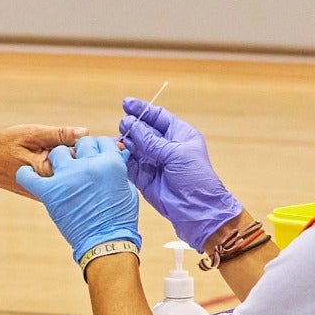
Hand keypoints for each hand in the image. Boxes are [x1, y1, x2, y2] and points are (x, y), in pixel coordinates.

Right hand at [0, 125, 88, 195]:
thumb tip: (84, 133)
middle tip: (69, 146)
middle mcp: (51, 187)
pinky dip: (66, 171)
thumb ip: (58, 135)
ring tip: (54, 154)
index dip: (86, 147)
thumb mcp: (31, 134)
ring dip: (74, 164)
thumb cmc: (6, 146)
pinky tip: (52, 162)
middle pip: (81, 171)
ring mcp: (50, 194)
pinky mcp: (48, 196)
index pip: (81, 159)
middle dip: (82, 156)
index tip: (86, 141)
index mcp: (48, 171)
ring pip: (74, 178)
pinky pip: (66, 182)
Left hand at [15, 136, 140, 262]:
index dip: (99, 148)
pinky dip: (26, 174)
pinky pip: (29, 176)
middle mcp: (88, 165)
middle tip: (81, 165)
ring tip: (61, 172)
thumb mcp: (127, 190)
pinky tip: (30, 174)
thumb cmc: (120, 219)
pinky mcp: (50, 192)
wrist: (106, 244)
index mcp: (109, 163)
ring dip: (60, 159)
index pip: (101, 141)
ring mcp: (67, 177)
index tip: (96, 156)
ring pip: (57, 152)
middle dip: (82, 151)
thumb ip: (119, 169)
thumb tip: (118, 154)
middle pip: (81, 143)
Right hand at [118, 99, 242, 252]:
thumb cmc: (195, 178)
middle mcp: (166, 146)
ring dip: (126, 142)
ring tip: (119, 139)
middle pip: (144, 130)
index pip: (158, 116)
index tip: (126, 104)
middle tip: (123, 125)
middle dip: (132, 126)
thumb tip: (130, 125)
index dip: (142, 110)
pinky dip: (123, 158)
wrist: (197, 211)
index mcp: (180, 135)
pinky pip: (130, 164)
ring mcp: (155, 162)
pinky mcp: (145, 177)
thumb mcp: (175, 154)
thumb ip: (151, 140)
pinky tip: (117, 153)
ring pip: (135, 146)